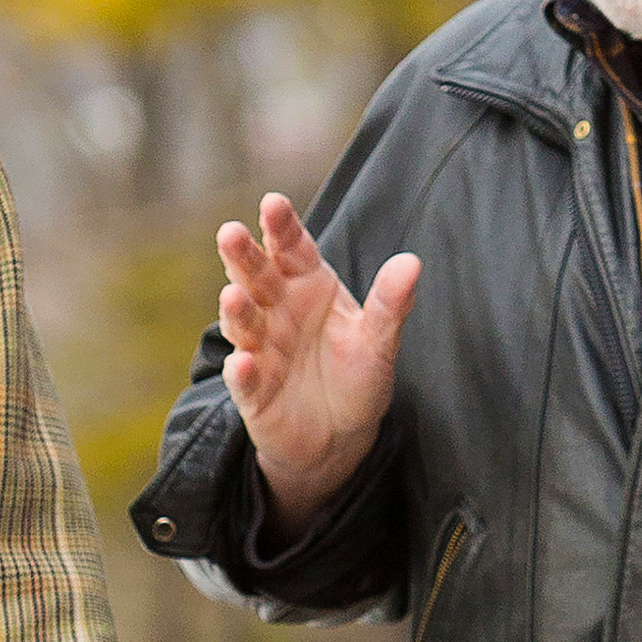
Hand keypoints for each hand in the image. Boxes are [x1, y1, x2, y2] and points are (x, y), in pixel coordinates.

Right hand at [215, 193, 420, 535]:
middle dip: (242, 256)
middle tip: (230, 233)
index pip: (291, 248)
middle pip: (255, 276)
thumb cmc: (356, 375)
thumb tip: (412, 262)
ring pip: (242, 323)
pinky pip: (244, 380)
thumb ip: (390, 303)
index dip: (281, 226)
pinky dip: (241, 373)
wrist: (339, 437)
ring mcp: (259, 348)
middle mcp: (276, 309)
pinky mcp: (252, 391)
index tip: (273, 203)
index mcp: (307, 284)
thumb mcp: (379, 340)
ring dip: (236, 310)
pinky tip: (242, 365)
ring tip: (233, 297)